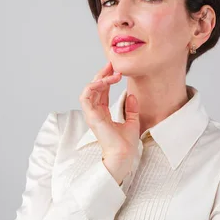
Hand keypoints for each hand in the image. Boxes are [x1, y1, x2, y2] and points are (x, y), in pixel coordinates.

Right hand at [79, 61, 139, 183]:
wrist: (124, 155)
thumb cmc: (126, 144)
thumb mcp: (132, 121)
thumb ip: (131, 109)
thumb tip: (132, 95)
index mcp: (102, 113)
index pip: (101, 91)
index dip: (107, 79)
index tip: (116, 69)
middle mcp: (95, 112)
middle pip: (94, 87)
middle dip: (102, 74)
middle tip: (112, 64)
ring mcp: (91, 114)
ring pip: (89, 89)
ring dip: (99, 79)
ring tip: (112, 73)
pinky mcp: (91, 116)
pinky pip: (86, 97)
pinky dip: (93, 87)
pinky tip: (104, 81)